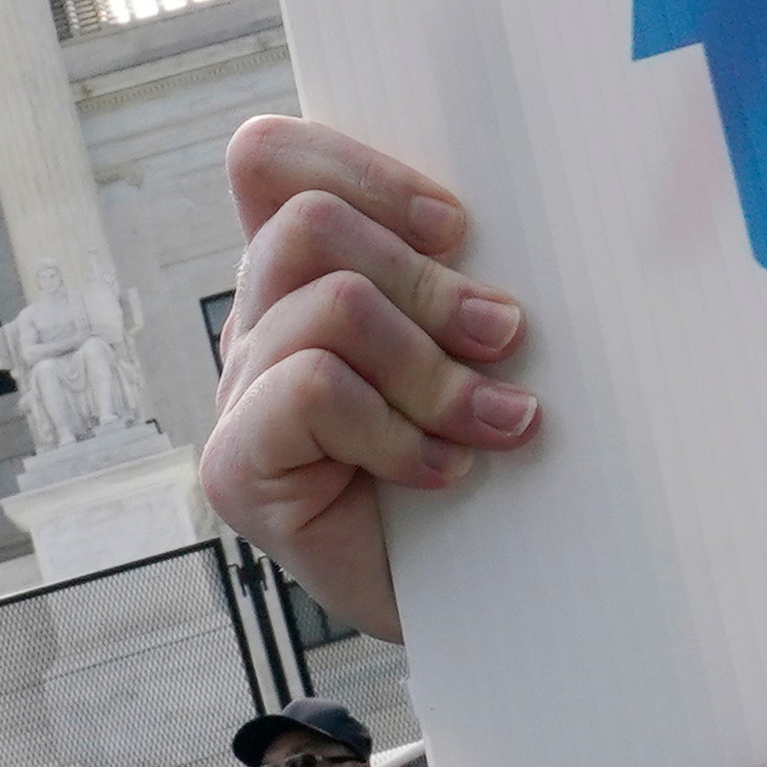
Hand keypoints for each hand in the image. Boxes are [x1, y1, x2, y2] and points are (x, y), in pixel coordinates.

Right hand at [206, 118, 537, 644]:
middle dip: (427, 279)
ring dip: (432, 364)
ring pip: (330, 303)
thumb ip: (462, 276)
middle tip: (505, 335)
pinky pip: (315, 390)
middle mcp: (256, 323)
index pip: (268, 159)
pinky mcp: (236, 466)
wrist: (485, 607)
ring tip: (498, 420)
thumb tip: (530, 218)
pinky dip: (397, 430)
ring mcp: (237, 395)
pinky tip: (442, 473)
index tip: (456, 226)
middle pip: (308, 222)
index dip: (357, 167)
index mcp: (303, 274)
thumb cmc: (488, 466)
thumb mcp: (477, 349)